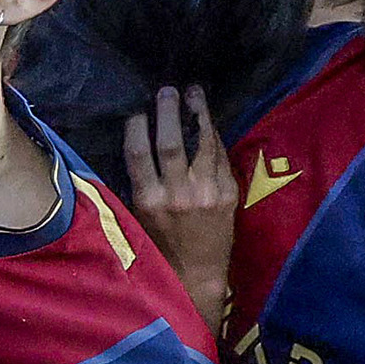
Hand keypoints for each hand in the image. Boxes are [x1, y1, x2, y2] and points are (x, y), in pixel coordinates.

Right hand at [122, 86, 235, 327]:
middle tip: (167, 90)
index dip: (137, 128)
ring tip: (193, 94)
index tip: (136, 110)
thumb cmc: (160, 245)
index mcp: (149, 201)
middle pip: (171, 143)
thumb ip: (141, 183)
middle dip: (168, 113)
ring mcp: (206, 193)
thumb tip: (140, 145)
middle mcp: (177, 195)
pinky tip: (208, 121)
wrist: (197, 273)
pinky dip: (213, 136)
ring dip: (197, 115)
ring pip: (201, 145)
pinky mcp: (228, 194)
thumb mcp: (139, 217)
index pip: (139, 154)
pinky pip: (220, 157)